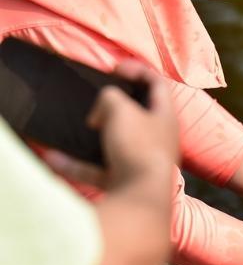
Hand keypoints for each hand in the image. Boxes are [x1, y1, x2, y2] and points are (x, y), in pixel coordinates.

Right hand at [43, 60, 177, 186]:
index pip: (158, 83)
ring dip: (95, 135)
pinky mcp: (125, 181)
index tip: (115, 68)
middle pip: (139, 114)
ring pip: (117, 142)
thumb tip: (103, 110)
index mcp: (165, 116)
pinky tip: (55, 159)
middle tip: (98, 102)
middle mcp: (159, 138)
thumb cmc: (138, 147)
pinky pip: (98, 169)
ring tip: (79, 127)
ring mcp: (142, 161)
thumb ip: (110, 97)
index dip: (138, 69)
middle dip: (116, 106)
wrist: (140, 196)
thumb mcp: (120, 109)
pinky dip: (77, 164)